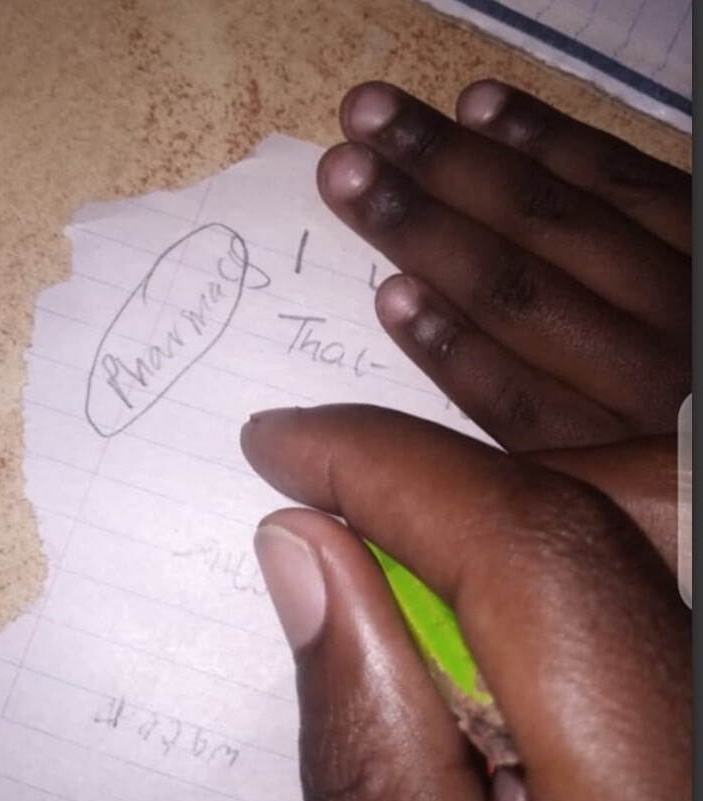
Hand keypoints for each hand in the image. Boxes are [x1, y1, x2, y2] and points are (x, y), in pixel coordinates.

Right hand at [241, 405, 689, 800]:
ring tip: (384, 564)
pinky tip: (476, 640)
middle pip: (587, 549)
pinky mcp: (694, 743)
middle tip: (315, 486)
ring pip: (618, 562)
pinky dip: (536, 599)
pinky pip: (630, 618)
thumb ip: (371, 775)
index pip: (542, 563)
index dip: (398, 473)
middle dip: (430, 497)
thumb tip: (304, 557)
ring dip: (484, 540)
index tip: (286, 445)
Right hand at [316, 81, 689, 451]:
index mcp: (612, 450)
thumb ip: (511, 457)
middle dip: (421, 227)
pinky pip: (626, 177)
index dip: (447, 349)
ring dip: (459, 166)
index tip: (386, 295)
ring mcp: (679, 295)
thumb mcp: (588, 483)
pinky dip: (551, 139)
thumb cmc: (650, 451)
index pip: (512, 402)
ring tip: (379, 121)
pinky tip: (484, 108)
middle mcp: (647, 374)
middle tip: (341, 170)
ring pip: (557, 221)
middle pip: (518, 291)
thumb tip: (408, 397)